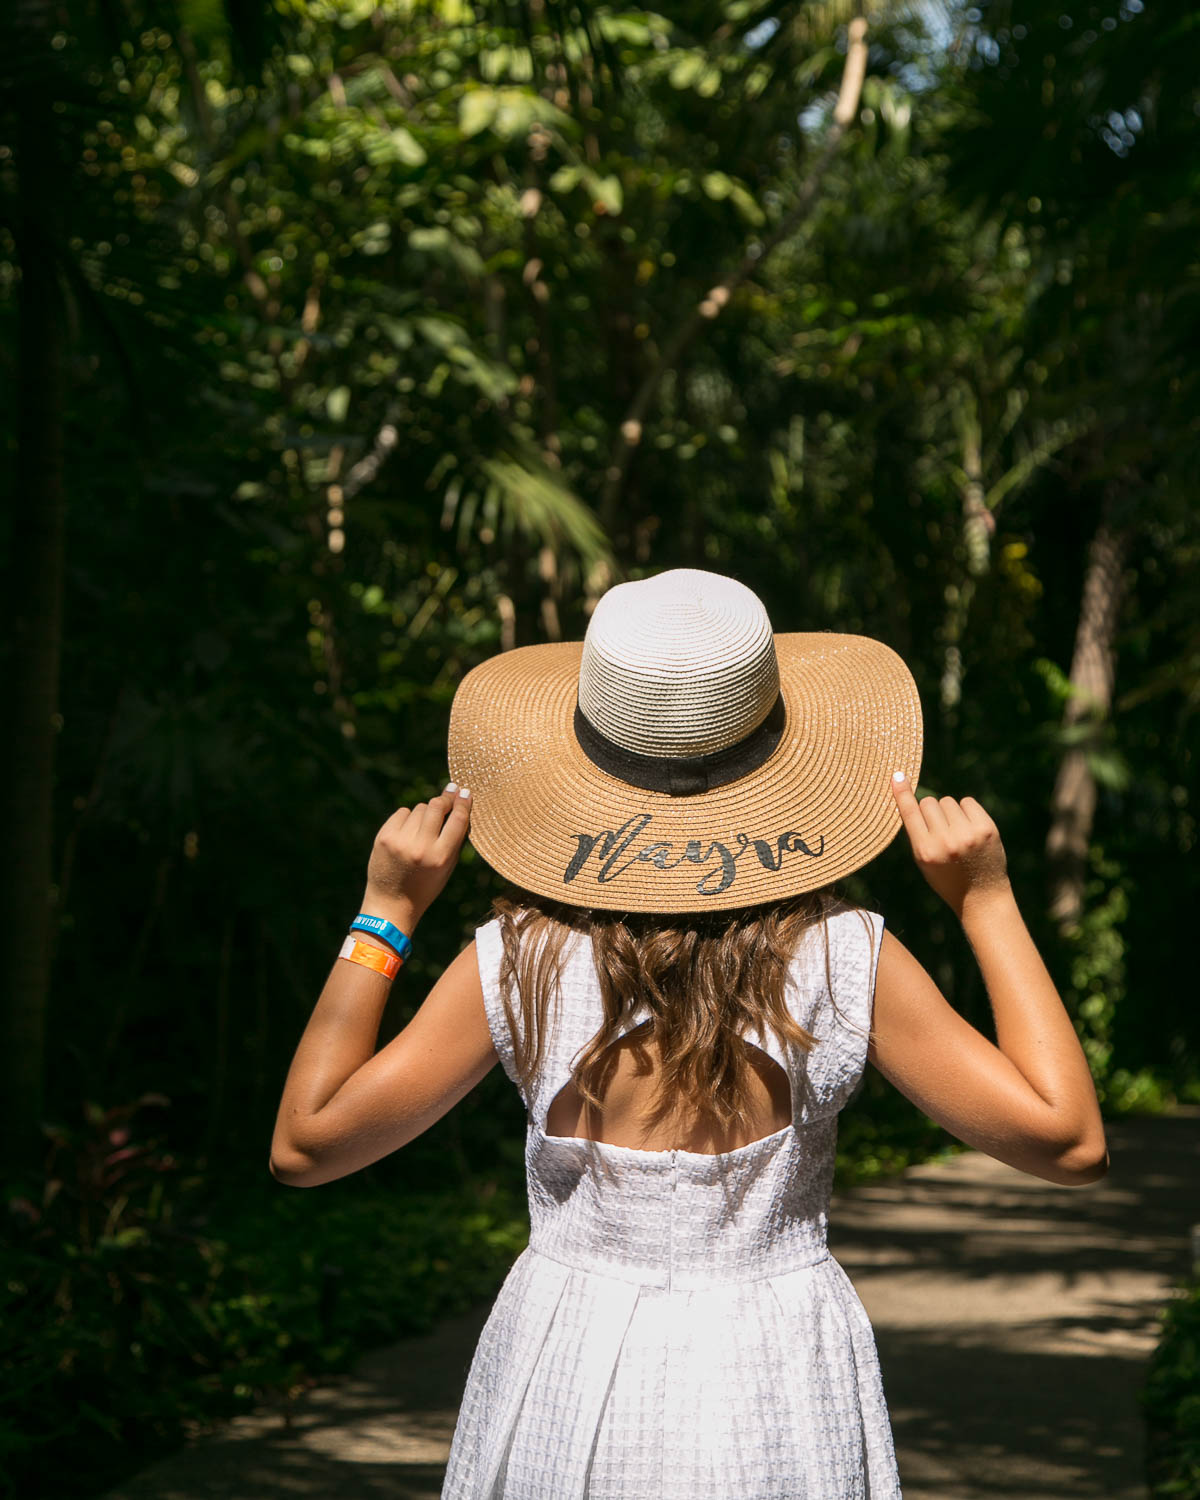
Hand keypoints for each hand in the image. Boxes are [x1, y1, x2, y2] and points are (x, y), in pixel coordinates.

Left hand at [361, 783, 471, 935]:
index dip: (463, 803)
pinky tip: (408, 831)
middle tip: (449, 795)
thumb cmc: (424, 886)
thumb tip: (460, 807)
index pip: (457, 820)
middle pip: (437, 806)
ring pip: (419, 808)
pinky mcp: (384, 837)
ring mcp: (400, 841)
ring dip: (425, 813)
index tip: (465, 792)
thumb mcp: (447, 869)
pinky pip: (402, 813)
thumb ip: (454, 840)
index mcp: (441, 857)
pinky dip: (407, 818)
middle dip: (445, 799)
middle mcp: (420, 847)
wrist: (391, 904)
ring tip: (423, 828)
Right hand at [889, 772, 1009, 919]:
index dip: (903, 793)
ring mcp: (967, 835)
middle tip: (940, 830)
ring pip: (948, 801)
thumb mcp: (924, 861)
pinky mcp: (986, 829)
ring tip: (957, 833)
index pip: (910, 813)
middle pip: (929, 803)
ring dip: (950, 812)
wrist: (982, 896)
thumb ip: (917, 833)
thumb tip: (912, 799)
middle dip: (932, 812)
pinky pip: (967, 802)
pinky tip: (970, 828)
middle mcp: (945, 841)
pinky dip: (966, 811)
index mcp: (925, 851)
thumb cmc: (947, 878)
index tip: (898, 776)